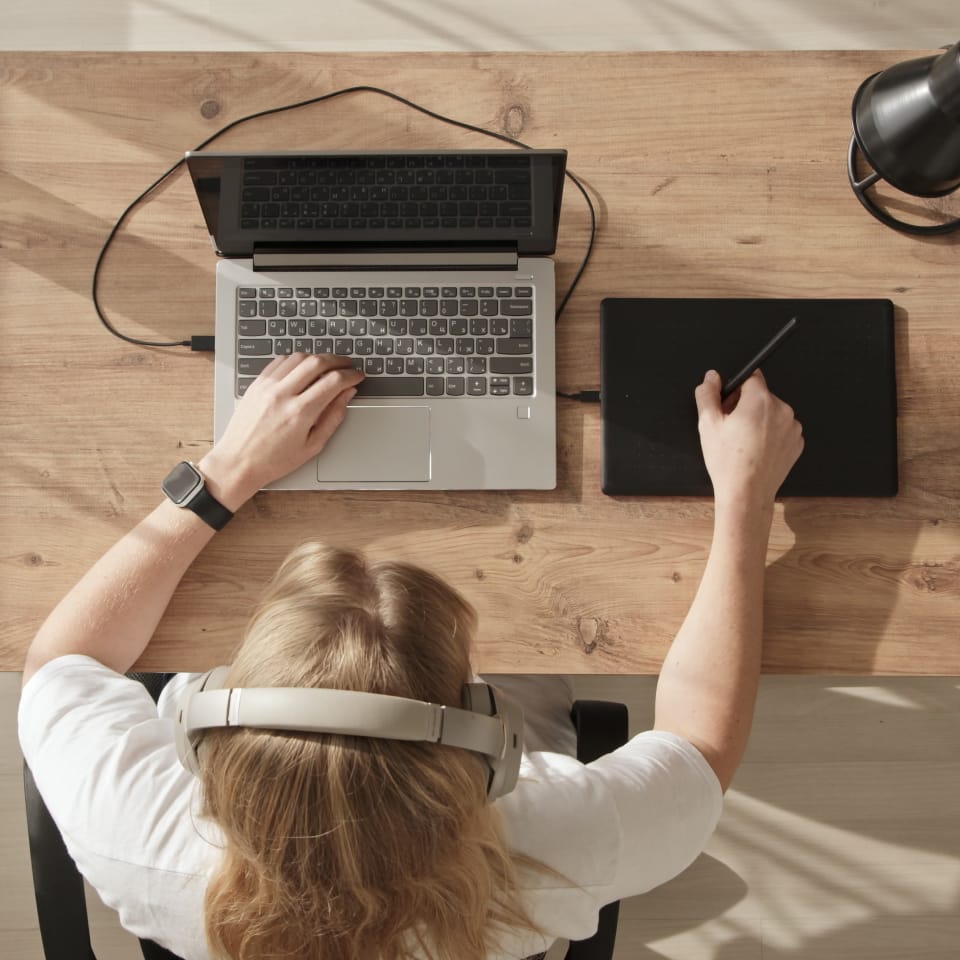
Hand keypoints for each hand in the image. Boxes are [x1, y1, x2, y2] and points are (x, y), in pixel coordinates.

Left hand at [198, 353, 363, 508]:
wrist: (237, 462)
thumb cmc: (274, 460)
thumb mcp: (313, 445)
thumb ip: (333, 416)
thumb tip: (347, 394)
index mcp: (300, 413)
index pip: (333, 381)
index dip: (351, 375)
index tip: (357, 376)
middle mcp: (283, 394)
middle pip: (317, 362)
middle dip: (338, 360)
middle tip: (347, 365)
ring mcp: (267, 386)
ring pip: (298, 357)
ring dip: (317, 358)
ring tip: (327, 366)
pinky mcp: (256, 384)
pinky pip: (279, 361)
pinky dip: (296, 360)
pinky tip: (303, 368)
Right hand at [694, 369, 803, 513]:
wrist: (746, 494)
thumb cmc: (728, 462)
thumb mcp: (708, 424)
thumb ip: (708, 394)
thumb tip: (712, 378)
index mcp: (760, 400)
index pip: (751, 377)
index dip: (736, 390)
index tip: (729, 406)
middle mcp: (782, 410)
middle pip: (761, 396)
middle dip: (746, 406)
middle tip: (732, 429)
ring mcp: (792, 427)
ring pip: (772, 413)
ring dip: (760, 421)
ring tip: (744, 443)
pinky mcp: (797, 443)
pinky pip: (781, 430)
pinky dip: (770, 436)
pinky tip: (756, 451)